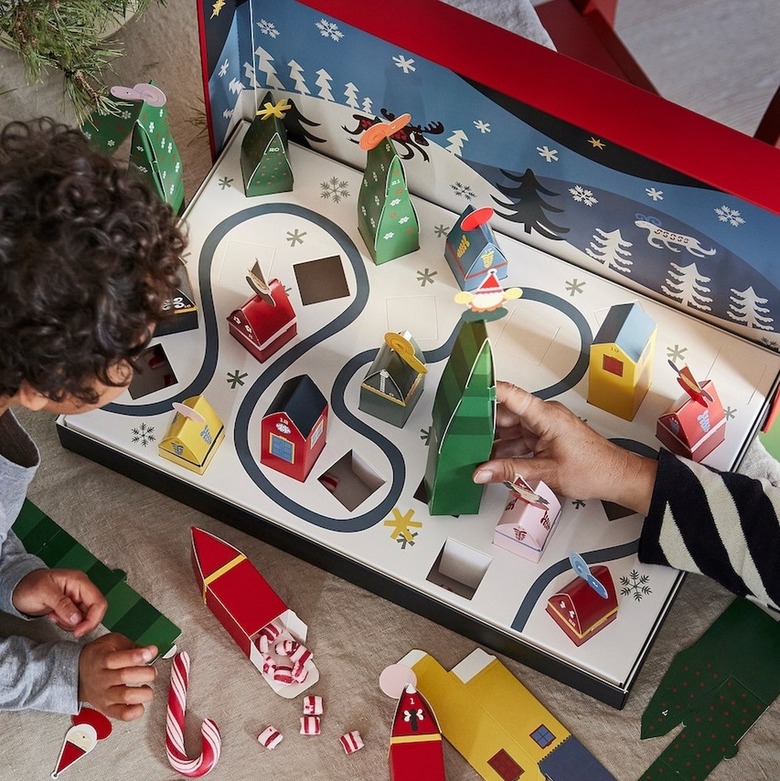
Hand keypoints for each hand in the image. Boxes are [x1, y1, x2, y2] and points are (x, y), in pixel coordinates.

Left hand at [12, 568, 106, 637]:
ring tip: (53, 615)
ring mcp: (77, 599)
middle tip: (59, 621)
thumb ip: (62, 604)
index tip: (79, 631)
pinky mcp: (72, 608)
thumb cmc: (30, 585)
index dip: (93, 619)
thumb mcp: (44, 592)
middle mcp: (82, 590)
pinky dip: (65, 623)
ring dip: (69, 623)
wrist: (19, 589)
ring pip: (85, 619)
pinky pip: (76, 621)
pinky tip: (53, 616)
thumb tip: (77, 619)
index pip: (98, 602)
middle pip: (94, 612)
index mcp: (80, 582)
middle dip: (78, 622)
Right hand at [78, 634, 157, 720]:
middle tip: (152, 671)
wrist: (78, 674)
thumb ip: (133, 646)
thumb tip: (152, 651)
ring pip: (126, 696)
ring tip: (147, 687)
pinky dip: (136, 711)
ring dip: (144, 692)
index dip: (137, 656)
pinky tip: (141, 702)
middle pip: (125, 676)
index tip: (150, 653)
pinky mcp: (107, 709)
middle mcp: (102, 679)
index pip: (118, 659)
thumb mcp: (112, 642)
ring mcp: (104, 695)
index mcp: (102, 659)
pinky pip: (123, 714)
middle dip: (146, 672)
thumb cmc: (100, 656)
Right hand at [473, 382, 656, 514]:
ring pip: (510, 430)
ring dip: (493, 443)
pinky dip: (506, 451)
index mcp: (545, 415)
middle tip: (461, 434)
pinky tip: (492, 463)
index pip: (510, 395)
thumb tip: (481, 472)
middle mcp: (543, 416)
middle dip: (483, 425)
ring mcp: (543, 427)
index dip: (486, 390)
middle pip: (505, 414)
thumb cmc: (594, 470)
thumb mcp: (546, 473)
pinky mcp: (545, 438)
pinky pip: (519, 440)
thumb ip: (510, 471)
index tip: (466, 390)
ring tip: (473, 453)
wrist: (618, 478)